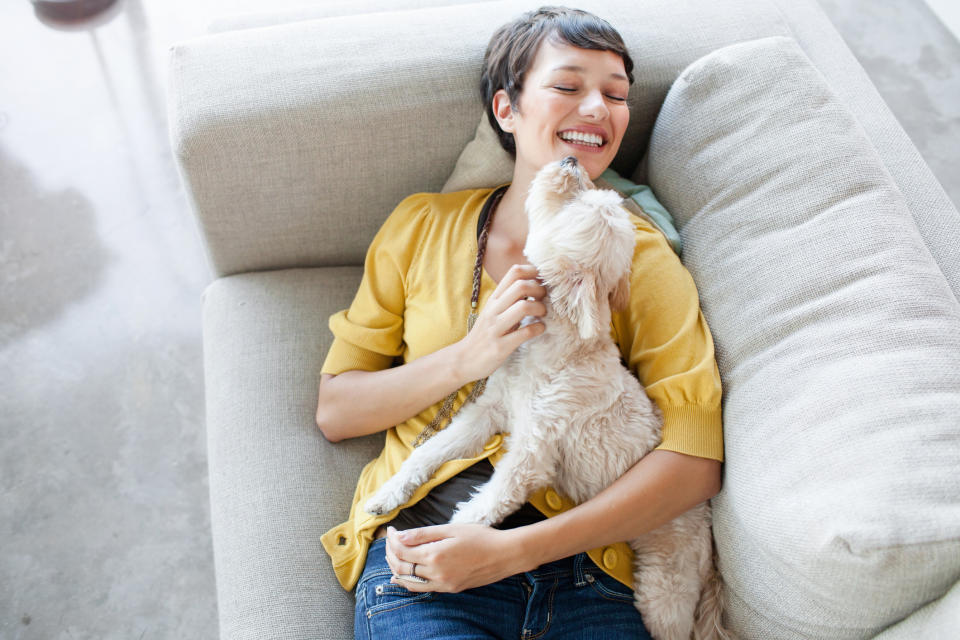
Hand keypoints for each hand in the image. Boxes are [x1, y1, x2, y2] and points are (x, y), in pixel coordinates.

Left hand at [384, 524, 526, 592]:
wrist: (504, 555)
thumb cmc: (481, 537)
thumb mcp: (451, 529)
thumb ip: (423, 534)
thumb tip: (400, 537)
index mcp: (435, 555)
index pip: (402, 550)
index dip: (392, 540)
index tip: (391, 530)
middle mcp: (436, 573)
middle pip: (402, 566)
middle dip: (391, 553)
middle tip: (390, 540)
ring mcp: (443, 584)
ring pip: (409, 581)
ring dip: (396, 568)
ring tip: (391, 556)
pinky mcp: (449, 589)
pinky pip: (422, 588)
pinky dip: (408, 582)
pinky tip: (401, 576)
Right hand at [453, 264, 546, 381]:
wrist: (463, 359)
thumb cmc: (484, 334)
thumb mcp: (494, 311)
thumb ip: (510, 299)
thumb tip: (534, 286)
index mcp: (494, 299)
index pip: (514, 272)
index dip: (534, 271)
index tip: (543, 280)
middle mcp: (493, 310)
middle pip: (521, 286)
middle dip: (540, 289)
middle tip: (545, 299)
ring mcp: (496, 328)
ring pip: (524, 307)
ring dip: (540, 308)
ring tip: (542, 314)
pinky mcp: (501, 346)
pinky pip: (525, 333)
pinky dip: (538, 328)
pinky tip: (540, 329)